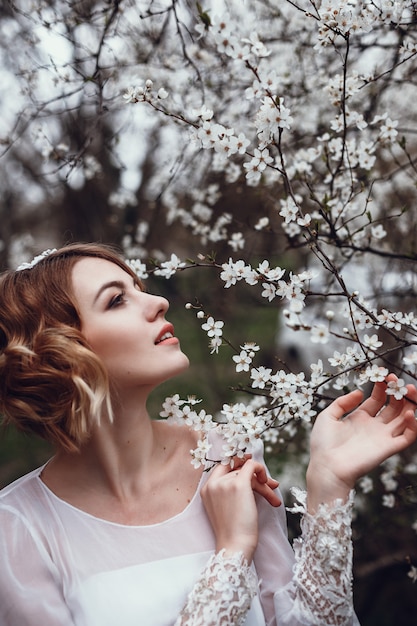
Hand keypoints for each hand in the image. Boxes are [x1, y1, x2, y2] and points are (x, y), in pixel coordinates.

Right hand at [200, 458, 280, 562]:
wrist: (235, 545)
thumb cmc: (234, 532)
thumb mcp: (226, 507)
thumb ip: (230, 490)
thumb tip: (251, 474)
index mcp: (206, 489)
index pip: (222, 467)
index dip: (237, 466)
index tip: (251, 471)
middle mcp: (213, 483)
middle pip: (236, 470)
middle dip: (254, 476)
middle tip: (269, 485)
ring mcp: (224, 483)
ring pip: (247, 472)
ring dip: (263, 484)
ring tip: (273, 499)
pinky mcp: (239, 484)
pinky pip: (252, 466)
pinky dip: (262, 470)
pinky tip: (270, 485)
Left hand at [307, 375, 416, 511]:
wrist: (326, 467)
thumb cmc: (323, 444)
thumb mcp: (327, 416)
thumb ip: (342, 402)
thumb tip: (360, 391)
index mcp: (360, 418)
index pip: (378, 398)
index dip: (382, 386)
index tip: (383, 375)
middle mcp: (374, 426)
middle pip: (394, 406)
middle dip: (398, 392)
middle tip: (397, 380)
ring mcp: (382, 437)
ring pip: (404, 418)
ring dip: (410, 403)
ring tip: (409, 390)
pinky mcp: (388, 448)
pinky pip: (408, 437)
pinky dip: (413, 425)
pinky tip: (410, 412)